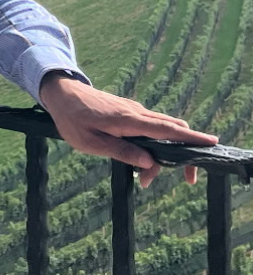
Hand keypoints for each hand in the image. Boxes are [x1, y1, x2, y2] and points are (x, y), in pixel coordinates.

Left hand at [38, 72, 216, 188]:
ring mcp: (135, 112)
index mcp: (129, 121)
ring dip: (162, 154)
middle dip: (180, 155)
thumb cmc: (73, 120)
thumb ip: (120, 151)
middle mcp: (137, 113)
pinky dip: (154, 145)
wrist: (62, 94)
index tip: (211, 143)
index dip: (191, 137)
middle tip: (174, 180)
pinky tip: (139, 159)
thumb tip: (148, 161)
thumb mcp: (91, 143)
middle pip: (172, 131)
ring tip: (143, 177)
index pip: (167, 129)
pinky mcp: (130, 113)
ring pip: (161, 131)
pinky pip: (151, 129)